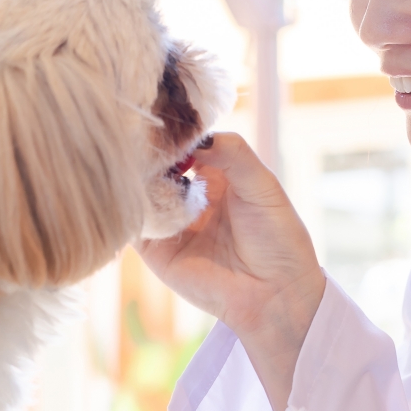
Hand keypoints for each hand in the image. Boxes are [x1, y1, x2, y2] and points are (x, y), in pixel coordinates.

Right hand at [135, 134, 325, 409]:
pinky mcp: (154, 249)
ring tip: (138, 156)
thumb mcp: (262, 185)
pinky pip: (134, 221)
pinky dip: (131, 203)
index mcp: (216, 174)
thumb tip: (195, 135)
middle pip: (157, 163)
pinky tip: (138, 189)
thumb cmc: (278, 239)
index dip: (175, 130)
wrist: (275, 294)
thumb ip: (232, 153)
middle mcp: (189, 194)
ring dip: (136, 172)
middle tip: (143, 131)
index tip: (166, 116)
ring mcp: (169, 221)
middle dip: (150, 149)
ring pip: (140, 189)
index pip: (185, 143)